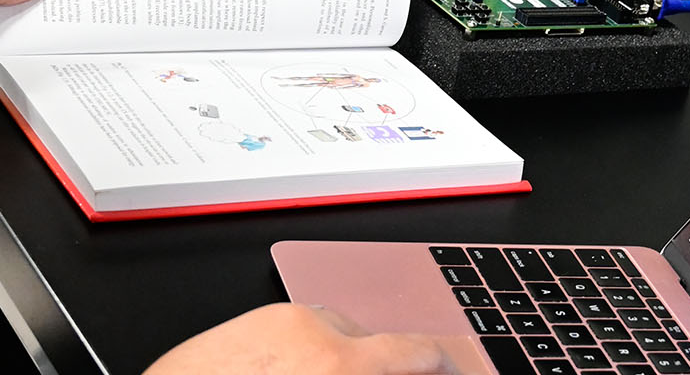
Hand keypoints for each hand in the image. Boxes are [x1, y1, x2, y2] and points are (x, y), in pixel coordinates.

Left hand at [144, 304, 471, 374]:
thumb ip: (363, 367)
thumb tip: (387, 361)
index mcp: (337, 365)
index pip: (411, 353)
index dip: (436, 359)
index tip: (445, 362)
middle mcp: (309, 333)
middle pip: (365, 337)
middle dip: (369, 360)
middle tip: (361, 372)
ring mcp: (274, 322)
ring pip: (325, 329)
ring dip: (328, 355)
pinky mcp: (245, 321)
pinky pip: (288, 328)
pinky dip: (293, 350)